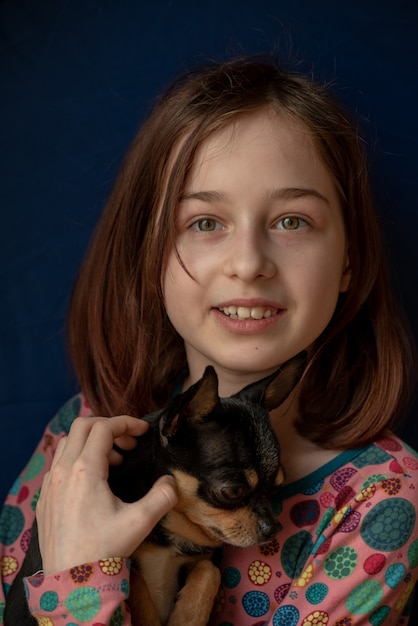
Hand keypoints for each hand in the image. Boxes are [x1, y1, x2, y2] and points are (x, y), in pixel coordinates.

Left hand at [36, 415, 177, 574]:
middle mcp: (63, 470)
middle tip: (129, 443)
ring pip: (68, 442)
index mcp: (85, 470)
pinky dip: (78, 457)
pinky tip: (95, 479)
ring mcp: (50, 483)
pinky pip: (58, 462)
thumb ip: (162, 496)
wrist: (72, 580)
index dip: (126, 423)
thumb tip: (171, 481)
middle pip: (82, 426)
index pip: (104, 428)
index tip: (143, 431)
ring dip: (92, 442)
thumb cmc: (104, 550)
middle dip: (109, 427)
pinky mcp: (45, 496)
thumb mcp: (140, 522)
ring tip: (114, 461)